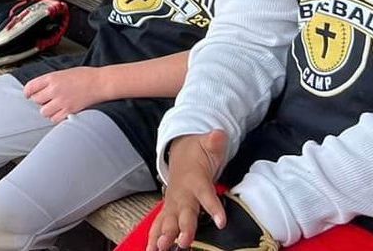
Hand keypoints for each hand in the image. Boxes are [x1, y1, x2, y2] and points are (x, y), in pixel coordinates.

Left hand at [23, 66, 110, 121]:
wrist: (100, 82)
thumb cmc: (86, 76)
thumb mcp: (64, 72)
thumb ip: (51, 80)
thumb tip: (41, 88)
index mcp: (52, 78)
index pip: (31, 86)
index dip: (27, 92)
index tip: (27, 95)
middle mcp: (54, 89)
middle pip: (36, 100)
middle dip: (40, 101)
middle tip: (46, 100)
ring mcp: (61, 101)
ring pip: (44, 111)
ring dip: (47, 110)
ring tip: (54, 107)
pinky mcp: (69, 111)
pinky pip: (54, 119)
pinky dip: (55, 117)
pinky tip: (60, 112)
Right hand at [152, 130, 228, 250]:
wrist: (180, 154)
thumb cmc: (197, 153)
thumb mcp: (209, 145)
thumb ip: (214, 142)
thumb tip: (218, 134)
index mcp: (195, 180)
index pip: (205, 194)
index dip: (213, 208)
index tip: (221, 222)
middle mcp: (182, 194)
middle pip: (182, 213)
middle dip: (180, 229)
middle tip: (180, 243)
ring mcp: (172, 203)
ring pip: (167, 221)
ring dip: (163, 236)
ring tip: (160, 249)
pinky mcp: (168, 210)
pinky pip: (159, 225)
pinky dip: (153, 237)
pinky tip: (150, 249)